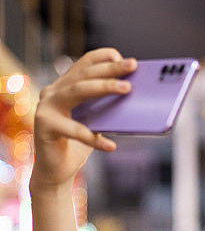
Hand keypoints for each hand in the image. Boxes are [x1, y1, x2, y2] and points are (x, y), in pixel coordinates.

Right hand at [31, 48, 136, 190]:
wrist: (56, 173)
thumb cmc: (78, 146)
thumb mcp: (95, 122)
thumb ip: (105, 108)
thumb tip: (133, 96)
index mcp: (64, 87)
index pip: (83, 64)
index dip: (102, 57)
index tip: (123, 57)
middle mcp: (52, 93)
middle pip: (84, 74)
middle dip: (110, 68)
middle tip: (133, 65)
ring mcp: (46, 108)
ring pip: (78, 90)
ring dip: (104, 87)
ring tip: (127, 89)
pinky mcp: (45, 127)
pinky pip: (74, 130)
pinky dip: (95, 139)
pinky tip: (111, 146)